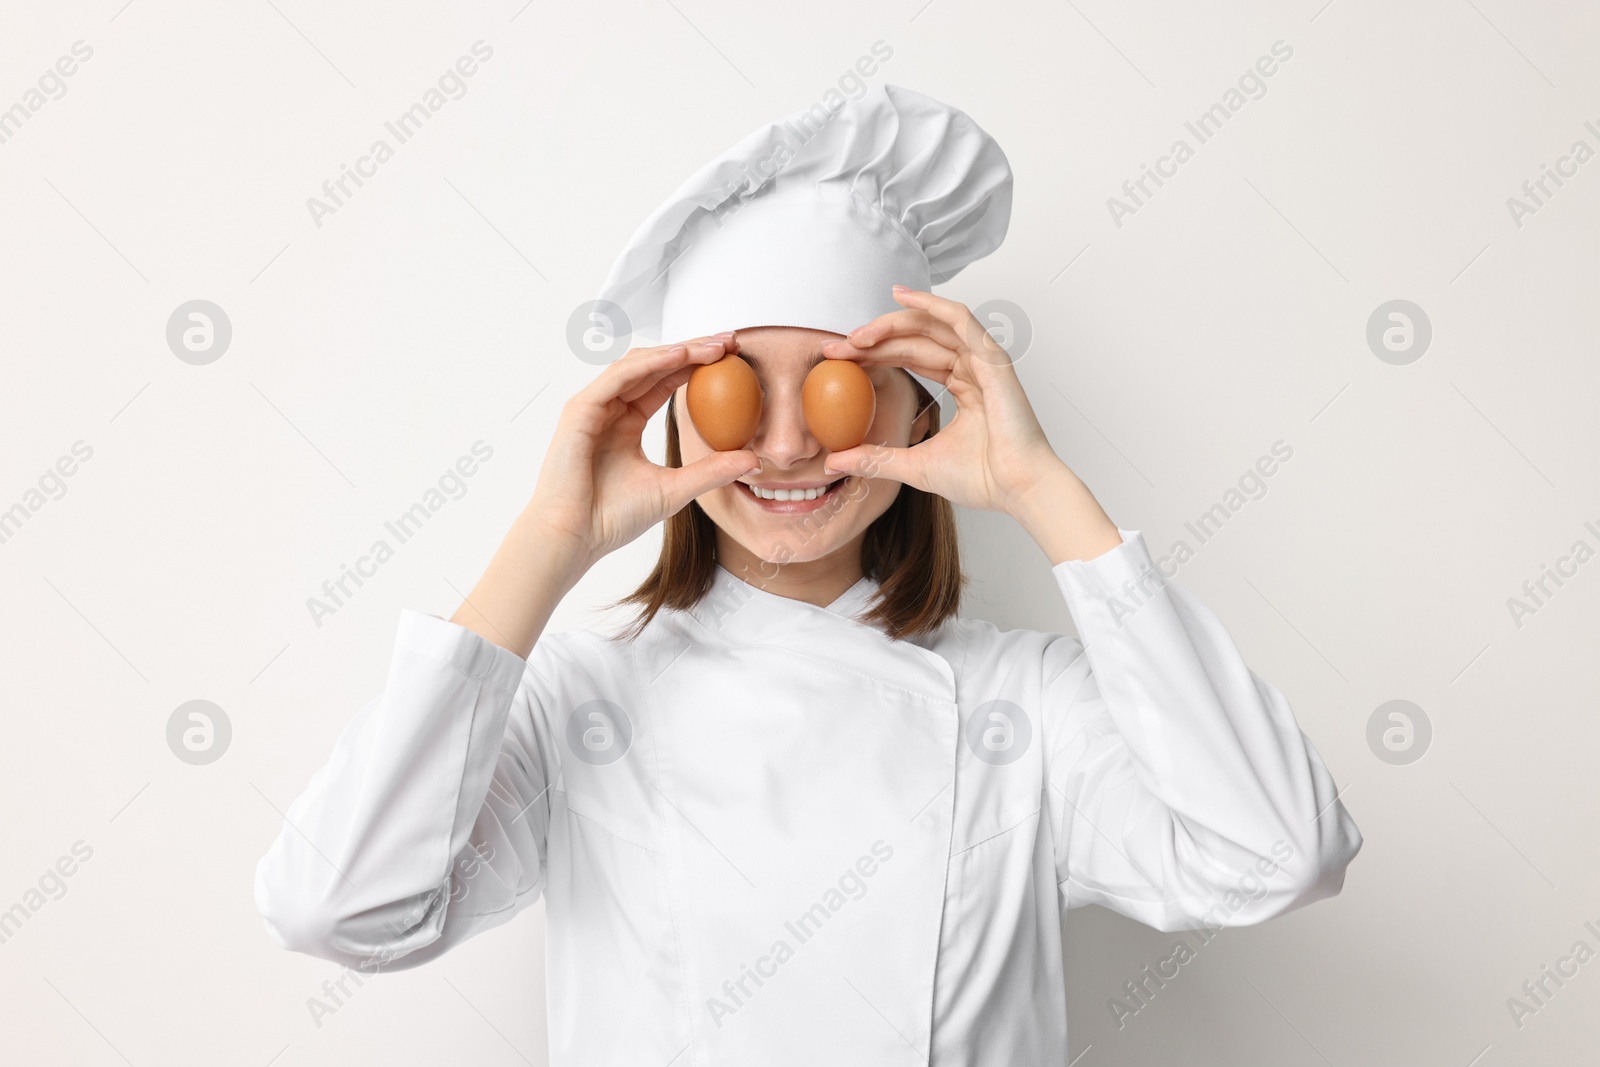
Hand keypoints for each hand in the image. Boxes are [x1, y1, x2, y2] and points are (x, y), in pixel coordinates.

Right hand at [528, 334, 758, 570]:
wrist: (575, 536)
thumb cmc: (614, 518)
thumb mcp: (676, 489)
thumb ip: (712, 471)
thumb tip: (754, 460)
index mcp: (626, 423)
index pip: (665, 382)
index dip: (697, 366)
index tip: (734, 358)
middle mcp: (609, 409)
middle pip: (654, 364)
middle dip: (693, 349)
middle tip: (730, 341)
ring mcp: (593, 406)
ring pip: (638, 363)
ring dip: (677, 350)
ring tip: (713, 347)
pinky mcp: (580, 409)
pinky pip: (619, 376)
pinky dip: (650, 363)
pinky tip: (680, 356)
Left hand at [820, 287, 1121, 563]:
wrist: (1017, 489)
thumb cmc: (982, 479)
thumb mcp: (914, 465)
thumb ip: (876, 459)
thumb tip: (834, 462)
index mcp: (962, 387)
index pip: (911, 357)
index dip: (875, 354)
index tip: (839, 358)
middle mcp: (972, 369)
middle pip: (916, 339)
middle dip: (874, 340)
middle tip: (837, 347)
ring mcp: (983, 361)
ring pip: (932, 326)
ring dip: (892, 324)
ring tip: (857, 334)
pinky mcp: (992, 359)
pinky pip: (960, 319)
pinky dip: (932, 304)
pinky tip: (902, 296)